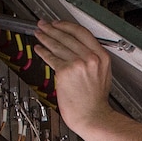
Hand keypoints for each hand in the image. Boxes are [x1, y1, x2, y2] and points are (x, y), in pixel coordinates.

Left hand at [34, 19, 115, 133]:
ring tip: (39, 34)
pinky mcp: (65, 72)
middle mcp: (91, 58)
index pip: (82, 33)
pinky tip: (39, 48)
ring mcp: (78, 64)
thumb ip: (92, 60)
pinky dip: (43, 52)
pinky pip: (51, 58)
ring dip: (45, 38)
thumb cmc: (96, 101)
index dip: (67, 26)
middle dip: (52, 29)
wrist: (93, 116)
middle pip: (68, 37)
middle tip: (44, 25)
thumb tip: (77, 50)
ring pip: (58, 45)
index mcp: (102, 57)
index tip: (59, 24)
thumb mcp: (102, 75)